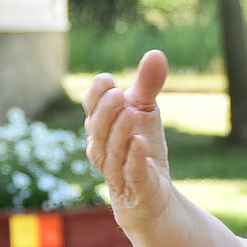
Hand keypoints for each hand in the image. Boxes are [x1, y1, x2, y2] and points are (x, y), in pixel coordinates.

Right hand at [83, 49, 172, 228]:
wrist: (150, 193)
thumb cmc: (140, 148)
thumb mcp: (145, 112)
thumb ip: (147, 84)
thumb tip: (156, 53)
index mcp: (100, 126)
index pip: (91, 108)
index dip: (95, 95)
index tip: (107, 80)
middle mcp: (101, 148)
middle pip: (98, 129)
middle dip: (106, 112)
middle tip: (119, 94)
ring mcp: (115, 170)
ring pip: (112, 151)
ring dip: (120, 132)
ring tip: (132, 113)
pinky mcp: (134, 188)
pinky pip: (130, 173)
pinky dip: (133, 159)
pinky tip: (140, 143)